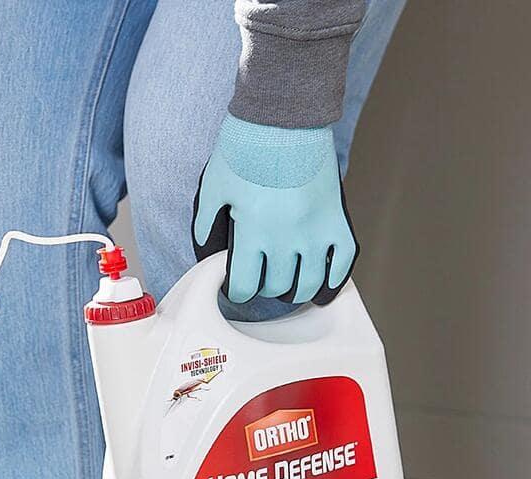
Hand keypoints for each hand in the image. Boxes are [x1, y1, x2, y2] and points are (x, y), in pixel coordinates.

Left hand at [193, 114, 356, 305]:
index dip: (237, 292)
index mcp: (253, 230)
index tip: (235, 289)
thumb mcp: (214, 186)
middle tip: (259, 283)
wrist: (284, 116)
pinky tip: (323, 285)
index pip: (244, 284)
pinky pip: (344, 259)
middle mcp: (286, 236)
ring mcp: (316, 228)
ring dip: (297, 291)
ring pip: (311, 282)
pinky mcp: (337, 216)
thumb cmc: (245, 148)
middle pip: (277, 286)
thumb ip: (206, 222)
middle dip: (263, 290)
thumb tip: (204, 248)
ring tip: (287, 288)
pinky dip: (335, 277)